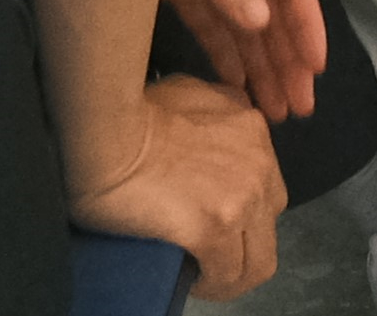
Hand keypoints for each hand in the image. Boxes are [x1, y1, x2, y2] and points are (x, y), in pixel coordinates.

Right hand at [69, 76, 285, 302]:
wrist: (107, 131)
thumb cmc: (132, 112)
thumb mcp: (189, 92)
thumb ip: (214, 112)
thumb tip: (207, 135)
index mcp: (252, 128)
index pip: (266, 182)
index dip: (244, 208)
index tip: (216, 221)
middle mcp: (259, 162)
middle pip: (269, 222)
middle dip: (243, 242)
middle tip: (211, 252)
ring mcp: (242, 196)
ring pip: (258, 259)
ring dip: (232, 274)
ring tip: (204, 277)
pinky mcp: (216, 227)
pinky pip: (228, 275)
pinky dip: (212, 285)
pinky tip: (191, 280)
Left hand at [163, 0, 327, 122]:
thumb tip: (261, 22)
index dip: (307, 25)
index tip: (315, 68)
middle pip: (273, 9)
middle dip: (287, 58)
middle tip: (299, 108)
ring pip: (245, 22)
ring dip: (261, 64)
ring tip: (274, 109)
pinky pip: (210, 22)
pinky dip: (224, 53)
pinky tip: (236, 85)